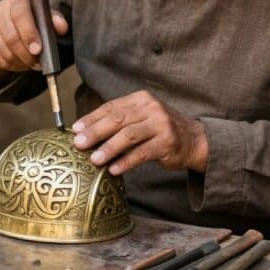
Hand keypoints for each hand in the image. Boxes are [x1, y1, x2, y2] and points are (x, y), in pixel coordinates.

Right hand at [0, 0, 68, 82]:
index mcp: (16, 0)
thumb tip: (62, 27)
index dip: (29, 34)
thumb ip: (55, 21)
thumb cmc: (34, 20)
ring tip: (33, 64)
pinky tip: (22, 63)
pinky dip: (13, 66)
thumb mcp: (47, 18)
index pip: (19, 15)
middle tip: (38, 63)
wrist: (14, 25)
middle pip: (10, 37)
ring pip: (5, 51)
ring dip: (21, 62)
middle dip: (26, 54)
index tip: (38, 50)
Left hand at [73, 90, 207, 175]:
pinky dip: (126, 161)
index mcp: (140, 99)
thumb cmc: (159, 130)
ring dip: (109, 148)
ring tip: (94, 159)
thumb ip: (118, 121)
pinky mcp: (168, 142)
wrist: (194, 139)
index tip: (75, 130)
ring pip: (129, 135)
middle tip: (79, 144)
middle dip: (96, 132)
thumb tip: (84, 131)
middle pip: (118, 120)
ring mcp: (161, 124)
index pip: (111, 108)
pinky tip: (114, 169)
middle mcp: (151, 108)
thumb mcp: (140, 118)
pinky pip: (142, 153)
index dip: (91, 118)